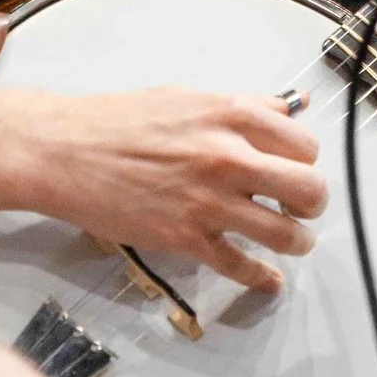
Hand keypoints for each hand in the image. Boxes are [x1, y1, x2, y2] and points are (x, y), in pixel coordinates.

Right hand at [15, 88, 327, 292]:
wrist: (63, 151)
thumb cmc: (117, 121)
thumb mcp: (187, 97)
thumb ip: (240, 107)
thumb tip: (283, 111)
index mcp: (231, 116)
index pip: (304, 145)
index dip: (305, 161)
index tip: (298, 170)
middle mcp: (228, 157)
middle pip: (308, 189)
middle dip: (312, 204)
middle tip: (302, 208)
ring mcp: (208, 201)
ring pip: (284, 233)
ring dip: (297, 242)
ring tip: (294, 242)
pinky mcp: (185, 238)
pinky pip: (240, 266)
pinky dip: (261, 278)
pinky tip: (268, 279)